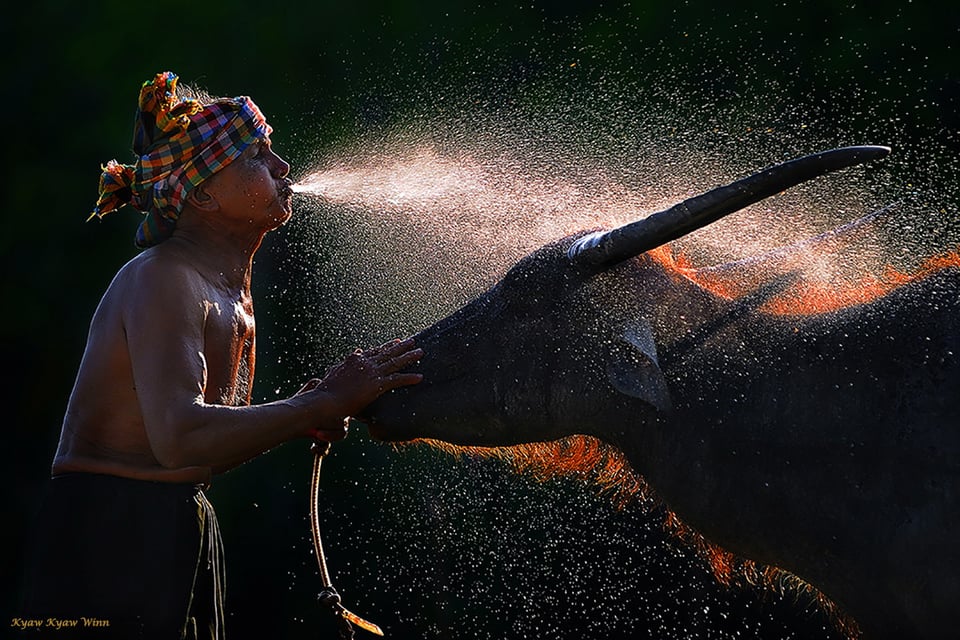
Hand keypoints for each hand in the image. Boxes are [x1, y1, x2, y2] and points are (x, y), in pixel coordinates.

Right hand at [304, 339, 422, 435]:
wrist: (326, 401)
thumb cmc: (326, 391)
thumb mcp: (334, 372)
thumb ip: (343, 365)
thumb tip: (349, 357)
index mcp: (355, 359)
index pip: (375, 351)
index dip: (387, 346)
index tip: (396, 342)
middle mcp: (365, 362)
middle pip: (387, 352)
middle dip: (401, 346)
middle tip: (412, 341)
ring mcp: (372, 372)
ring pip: (395, 362)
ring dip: (409, 357)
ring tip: (420, 352)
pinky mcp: (377, 384)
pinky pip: (397, 379)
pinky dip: (409, 378)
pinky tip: (419, 377)